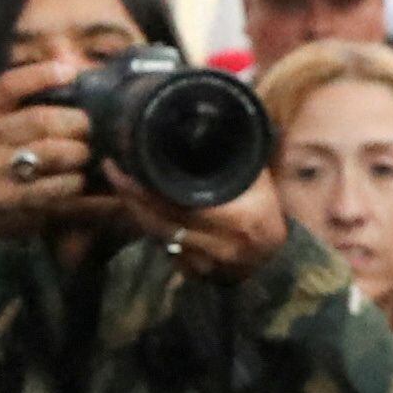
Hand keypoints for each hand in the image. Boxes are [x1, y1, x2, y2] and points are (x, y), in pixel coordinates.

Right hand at [0, 58, 126, 241]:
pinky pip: (50, 187)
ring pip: (47, 152)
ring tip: (89, 153)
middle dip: (74, 121)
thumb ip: (32, 88)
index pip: (9, 84)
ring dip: (78, 151)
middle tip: (91, 126)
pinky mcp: (3, 200)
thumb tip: (64, 50)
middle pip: (38, 120)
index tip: (71, 72)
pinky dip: (74, 182)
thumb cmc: (7, 150)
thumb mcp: (8, 118)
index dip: (41, 75)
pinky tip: (84, 180)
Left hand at [112, 169, 294, 282]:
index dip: (142, 188)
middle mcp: (219, 246)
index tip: (122, 165)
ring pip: (158, 237)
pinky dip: (153, 230)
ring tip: (123, 187)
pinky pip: (165, 250)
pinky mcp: (196, 275)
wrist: (279, 258)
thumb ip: (239, 154)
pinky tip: (144, 211)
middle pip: (159, 222)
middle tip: (113, 172)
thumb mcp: (258, 178)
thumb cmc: (268, 211)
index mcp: (236, 219)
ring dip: (138, 213)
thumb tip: (222, 117)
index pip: (175, 204)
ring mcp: (206, 265)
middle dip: (130, 197)